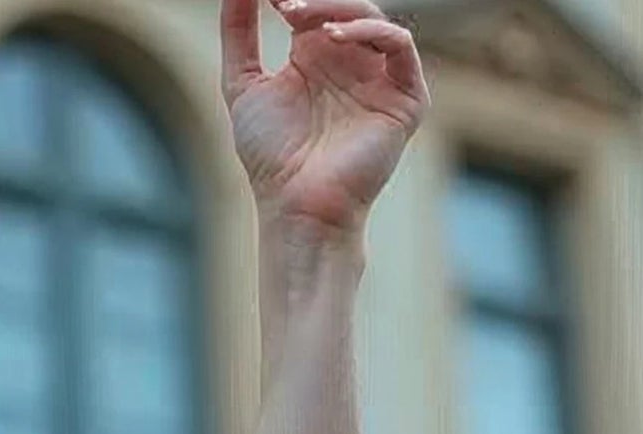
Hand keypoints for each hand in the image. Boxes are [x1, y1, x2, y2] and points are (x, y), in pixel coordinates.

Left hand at [221, 0, 428, 243]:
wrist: (297, 205)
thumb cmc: (271, 157)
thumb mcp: (243, 84)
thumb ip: (238, 33)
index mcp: (317, 56)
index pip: (316, 5)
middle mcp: (350, 62)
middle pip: (346, 5)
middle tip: (283, 2)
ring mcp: (379, 78)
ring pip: (372, 18)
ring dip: (337, 7)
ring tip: (301, 17)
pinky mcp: (404, 98)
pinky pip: (400, 46)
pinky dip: (371, 31)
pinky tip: (334, 36)